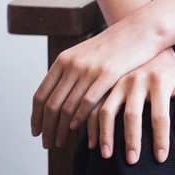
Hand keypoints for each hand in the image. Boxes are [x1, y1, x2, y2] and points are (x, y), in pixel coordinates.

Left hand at [31, 16, 158, 149]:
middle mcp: (72, 64)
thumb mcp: (85, 55)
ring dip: (60, 129)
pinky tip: (76, 128)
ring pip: (67, 107)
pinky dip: (78, 118)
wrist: (139, 30)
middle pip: (51, 105)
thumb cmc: (113, 47)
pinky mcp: (107, 74)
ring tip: (60, 142)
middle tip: (46, 144)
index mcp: (63, 60)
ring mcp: (89, 69)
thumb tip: (55, 99)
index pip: (41, 95)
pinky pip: (87, 102)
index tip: (36, 132)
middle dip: (46, 128)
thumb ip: (70, 74)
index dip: (36, 117)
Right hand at [87, 49, 174, 164]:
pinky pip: (94, 107)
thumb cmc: (174, 78)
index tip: (161, 158)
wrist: (156, 54)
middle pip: (132, 114)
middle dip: (132, 140)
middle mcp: (137, 79)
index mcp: (159, 80)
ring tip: (107, 156)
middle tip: (133, 161)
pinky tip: (94, 145)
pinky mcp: (107, 85)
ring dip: (106, 134)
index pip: (160, 115)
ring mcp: (119, 81)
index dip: (160, 139)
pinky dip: (92, 126)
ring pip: (108, 110)